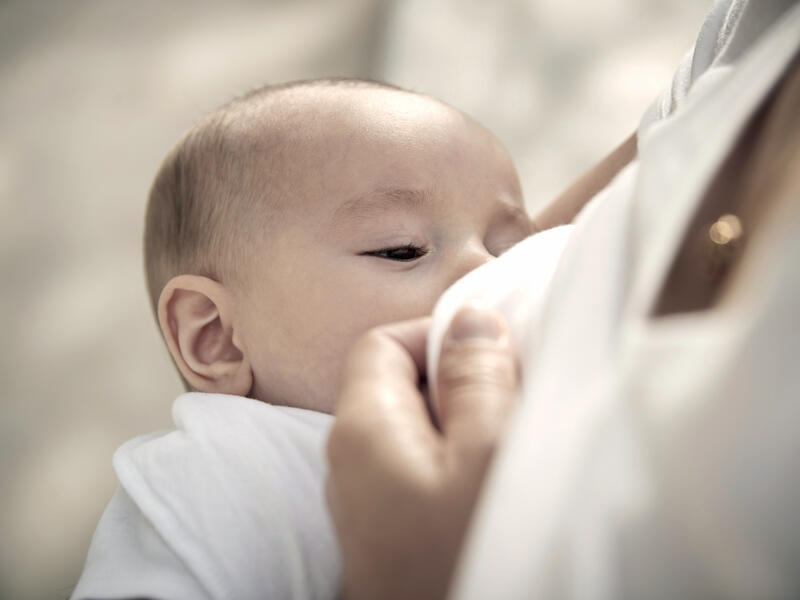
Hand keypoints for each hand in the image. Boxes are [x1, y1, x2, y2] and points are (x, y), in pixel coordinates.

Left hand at [326, 305, 517, 599]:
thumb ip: (476, 377)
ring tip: (507, 446)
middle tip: (512, 401)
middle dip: (456, 381)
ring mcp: (365, 506)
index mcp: (360, 430)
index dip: (437, 335)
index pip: (382, 343)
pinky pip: (415, 475)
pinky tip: (490, 488)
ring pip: (411, 433)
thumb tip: (468, 320)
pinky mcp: (386, 538)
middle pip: (394, 387)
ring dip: (461, 426)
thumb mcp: (488, 454)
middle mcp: (348, 465)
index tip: (492, 353)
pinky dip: (453, 465)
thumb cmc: (469, 556)